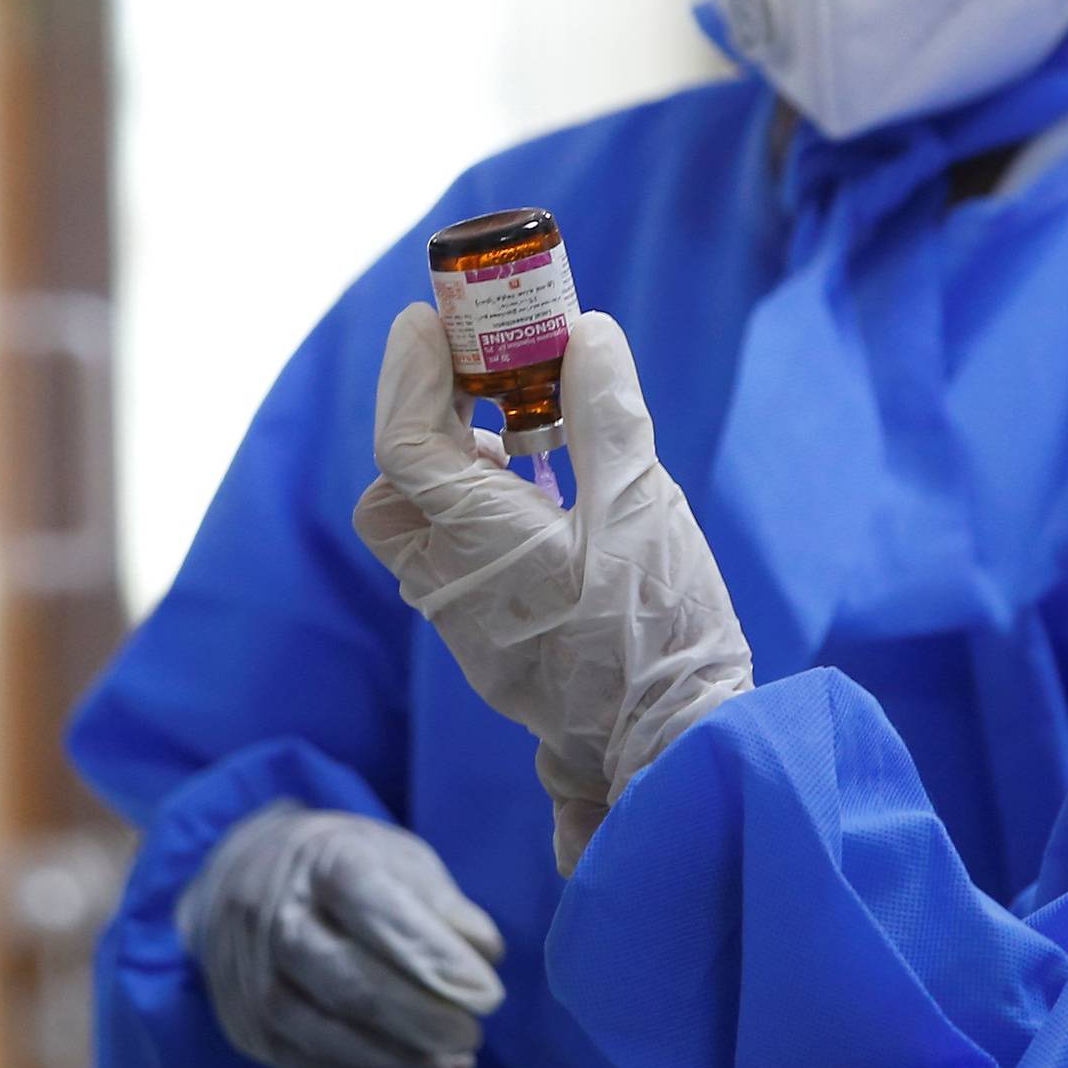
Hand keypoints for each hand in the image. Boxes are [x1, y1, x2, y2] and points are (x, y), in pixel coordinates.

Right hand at [177, 801, 505, 1067]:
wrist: (240, 882)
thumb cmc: (340, 870)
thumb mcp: (394, 858)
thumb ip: (441, 903)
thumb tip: (485, 954)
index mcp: (320, 862)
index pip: (374, 909)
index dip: (433, 956)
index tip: (488, 994)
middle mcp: (276, 918)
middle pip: (347, 980)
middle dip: (419, 1017)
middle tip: (472, 1035)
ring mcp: (253, 979)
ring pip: (326, 1032)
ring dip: (399, 1060)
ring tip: (458, 1066)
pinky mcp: (249, 1028)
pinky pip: (309, 1066)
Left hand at [353, 305, 752, 872]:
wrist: (674, 746)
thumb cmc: (660, 629)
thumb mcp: (645, 505)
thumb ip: (604, 414)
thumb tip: (584, 331)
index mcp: (478, 541)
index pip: (404, 443)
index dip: (408, 374)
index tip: (425, 321)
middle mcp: (447, 585)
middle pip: (392, 493)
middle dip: (419, 429)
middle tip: (473, 385)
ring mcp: (461, 624)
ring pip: (416, 534)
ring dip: (447, 477)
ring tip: (516, 442)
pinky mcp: (485, 648)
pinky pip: (451, 566)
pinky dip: (473, 518)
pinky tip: (537, 503)